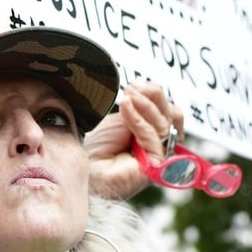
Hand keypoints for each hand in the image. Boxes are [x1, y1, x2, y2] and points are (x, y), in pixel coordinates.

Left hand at [85, 82, 183, 199]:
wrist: (81, 164)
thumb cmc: (95, 145)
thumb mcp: (121, 118)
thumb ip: (140, 108)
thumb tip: (150, 92)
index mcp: (152, 133)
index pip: (168, 111)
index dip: (155, 95)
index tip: (135, 84)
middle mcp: (157, 146)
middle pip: (170, 116)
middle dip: (153, 97)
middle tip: (131, 89)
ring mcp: (158, 156)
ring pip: (163, 125)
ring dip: (144, 106)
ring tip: (126, 97)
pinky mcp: (155, 166)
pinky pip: (153, 138)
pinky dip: (139, 120)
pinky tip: (125, 107)